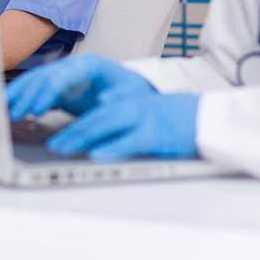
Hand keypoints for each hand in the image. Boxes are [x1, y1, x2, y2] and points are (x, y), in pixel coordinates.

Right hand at [5, 54, 154, 119]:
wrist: (131, 89)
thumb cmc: (132, 93)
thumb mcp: (131, 97)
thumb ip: (118, 99)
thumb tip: (105, 100)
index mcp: (90, 65)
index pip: (62, 76)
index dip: (47, 93)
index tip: (36, 110)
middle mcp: (73, 66)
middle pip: (43, 77)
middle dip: (26, 96)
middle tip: (11, 114)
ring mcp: (63, 74)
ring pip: (34, 81)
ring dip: (18, 95)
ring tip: (3, 111)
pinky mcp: (57, 86)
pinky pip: (34, 89)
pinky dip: (20, 97)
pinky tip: (7, 107)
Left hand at [47, 93, 200, 161]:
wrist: (207, 118)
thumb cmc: (176, 120)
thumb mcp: (146, 117)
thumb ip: (122, 124)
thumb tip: (96, 141)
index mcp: (130, 104)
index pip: (95, 113)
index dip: (72, 123)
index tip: (55, 136)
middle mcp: (133, 108)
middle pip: (95, 118)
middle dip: (71, 132)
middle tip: (52, 144)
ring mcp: (144, 120)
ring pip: (106, 126)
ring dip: (82, 137)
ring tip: (62, 148)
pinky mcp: (157, 135)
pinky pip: (130, 141)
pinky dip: (112, 147)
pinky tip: (96, 155)